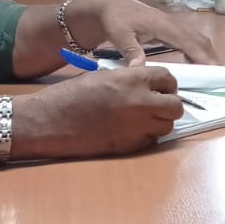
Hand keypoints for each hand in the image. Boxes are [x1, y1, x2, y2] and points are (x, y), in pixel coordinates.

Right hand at [26, 66, 184, 156]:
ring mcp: (137, 128)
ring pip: (166, 126)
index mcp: (133, 80)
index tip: (160, 88)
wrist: (49, 122)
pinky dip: (145, 136)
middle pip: (175, 107)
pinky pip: (150, 141)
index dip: (166, 84)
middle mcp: (141, 103)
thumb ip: (130, 79)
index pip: (168, 79)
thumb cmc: (71, 95)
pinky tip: (128, 131)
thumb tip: (148, 86)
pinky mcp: (130, 147)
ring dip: (158, 122)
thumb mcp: (104, 76)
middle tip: (156, 105)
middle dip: (169, 105)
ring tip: (140, 119)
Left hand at [84, 0, 217, 65]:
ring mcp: (174, 25)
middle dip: (211, 57)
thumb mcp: (120, 36)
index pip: (188, 42)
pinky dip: (199, 50)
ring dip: (207, 54)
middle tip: (220, 76)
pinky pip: (191, 39)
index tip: (213, 70)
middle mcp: (173, 23)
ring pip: (198, 39)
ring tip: (214, 73)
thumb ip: (131, 51)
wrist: (112, 6)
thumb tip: (140, 69)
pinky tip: (198, 64)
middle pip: (199, 40)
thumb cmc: (116, 21)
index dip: (202, 55)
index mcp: (163, 25)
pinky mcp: (171, 28)